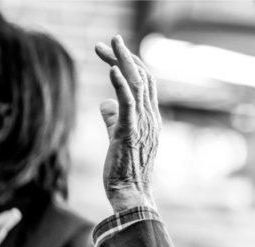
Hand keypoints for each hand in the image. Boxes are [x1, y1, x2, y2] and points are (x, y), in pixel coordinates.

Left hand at [95, 35, 160, 211]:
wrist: (131, 197)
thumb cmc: (124, 172)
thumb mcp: (118, 138)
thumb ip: (112, 119)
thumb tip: (104, 102)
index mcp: (150, 119)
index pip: (144, 84)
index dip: (130, 65)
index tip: (111, 54)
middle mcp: (151, 118)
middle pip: (142, 77)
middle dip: (125, 56)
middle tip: (107, 41)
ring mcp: (143, 125)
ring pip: (137, 85)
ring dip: (123, 60)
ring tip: (110, 43)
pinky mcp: (130, 133)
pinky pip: (128, 105)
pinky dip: (121, 85)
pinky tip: (112, 69)